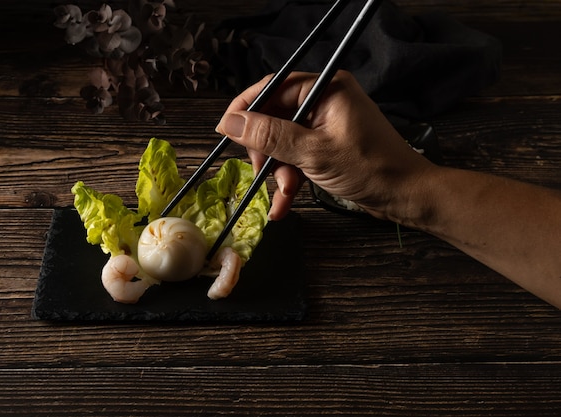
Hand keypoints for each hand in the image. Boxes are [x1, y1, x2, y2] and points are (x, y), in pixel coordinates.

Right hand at [215, 70, 434, 220]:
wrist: (407, 197)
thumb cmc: (369, 169)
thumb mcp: (313, 153)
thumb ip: (270, 136)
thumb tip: (231, 122)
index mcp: (325, 89)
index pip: (273, 88)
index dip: (246, 109)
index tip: (226, 130)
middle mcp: (324, 101)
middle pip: (275, 118)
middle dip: (266, 151)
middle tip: (261, 173)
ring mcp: (325, 125)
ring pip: (283, 142)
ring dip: (278, 171)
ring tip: (283, 196)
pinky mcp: (327, 146)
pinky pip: (297, 156)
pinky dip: (290, 177)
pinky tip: (285, 203)